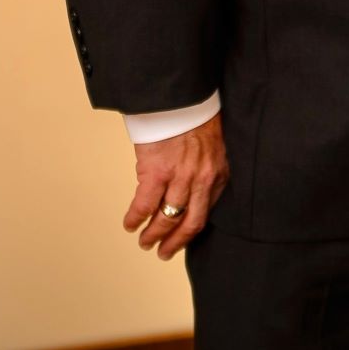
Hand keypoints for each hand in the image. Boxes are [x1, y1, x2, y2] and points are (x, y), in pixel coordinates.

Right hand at [124, 114, 228, 259]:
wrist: (181, 96)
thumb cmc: (196, 116)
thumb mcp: (213, 146)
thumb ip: (207, 169)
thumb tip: (192, 188)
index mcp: (218, 174)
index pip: (207, 213)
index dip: (193, 232)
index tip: (183, 241)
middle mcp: (203, 180)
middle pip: (190, 224)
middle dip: (175, 243)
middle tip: (163, 252)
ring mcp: (180, 178)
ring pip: (167, 218)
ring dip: (153, 235)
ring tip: (144, 242)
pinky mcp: (157, 172)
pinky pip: (144, 205)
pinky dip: (136, 218)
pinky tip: (130, 224)